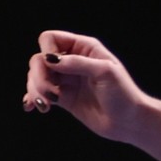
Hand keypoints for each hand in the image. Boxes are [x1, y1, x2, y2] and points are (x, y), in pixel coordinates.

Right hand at [22, 31, 150, 139]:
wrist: (129, 122)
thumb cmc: (124, 94)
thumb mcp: (105, 72)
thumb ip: (77, 63)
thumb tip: (48, 59)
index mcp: (84, 48)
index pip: (50, 39)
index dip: (46, 51)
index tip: (54, 67)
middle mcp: (71, 61)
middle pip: (38, 59)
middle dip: (38, 76)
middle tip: (48, 94)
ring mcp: (65, 80)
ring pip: (35, 77)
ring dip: (35, 90)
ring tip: (45, 105)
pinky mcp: (62, 97)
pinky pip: (39, 92)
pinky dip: (32, 98)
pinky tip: (31, 106)